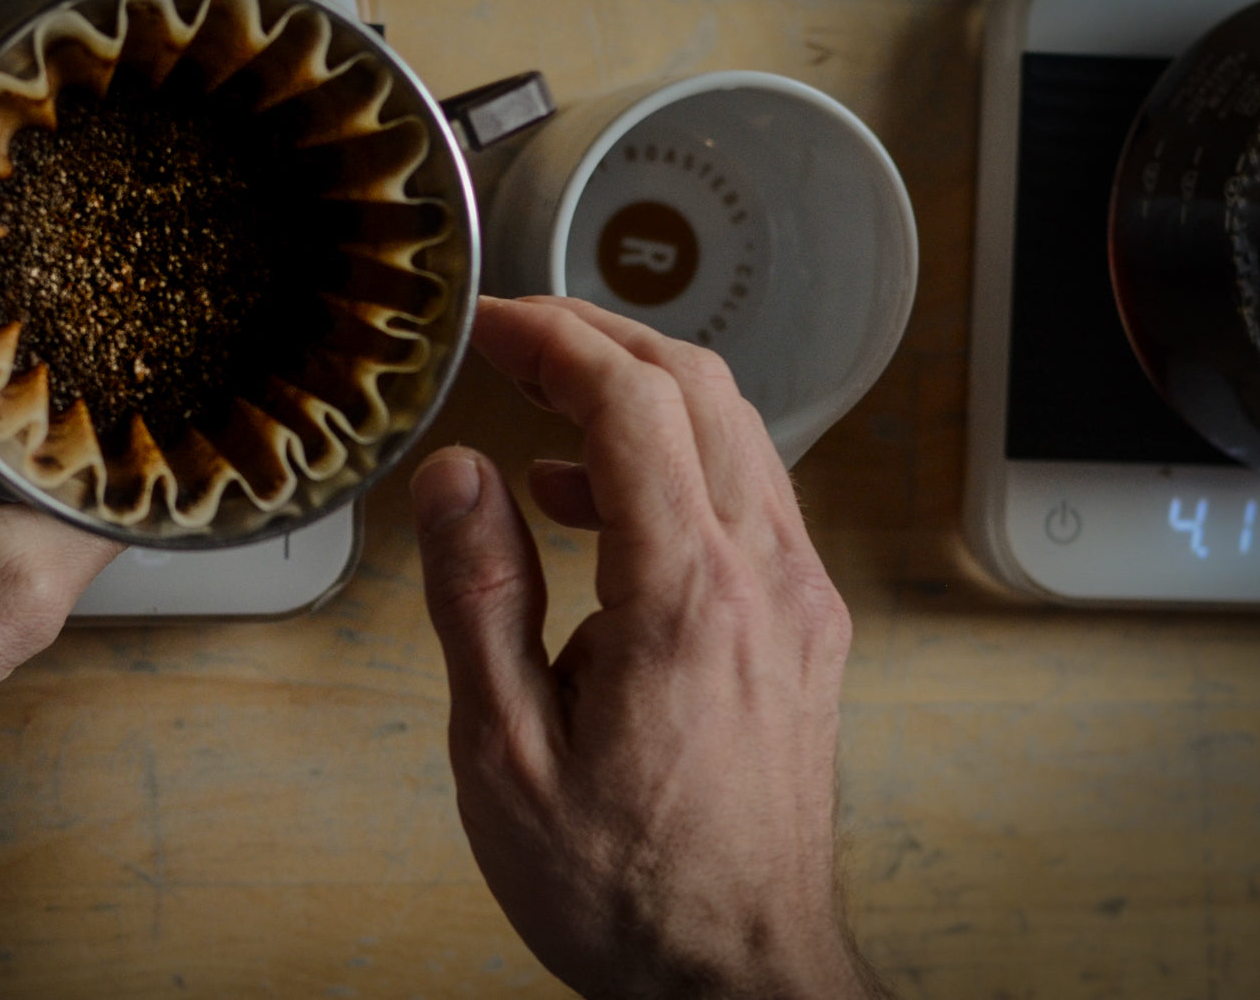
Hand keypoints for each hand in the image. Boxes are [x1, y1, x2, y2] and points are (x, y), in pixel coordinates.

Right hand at [410, 296, 882, 998]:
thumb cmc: (625, 887)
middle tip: (518, 336)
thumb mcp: (504, 753)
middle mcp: (765, 578)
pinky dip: (674, 462)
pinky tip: (599, 509)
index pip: (633, 402)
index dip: (554, 338)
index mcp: (687, 595)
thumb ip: (476, 597)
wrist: (737, 973)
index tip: (490, 324)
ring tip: (546, 416)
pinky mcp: (805, 627)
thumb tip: (455, 475)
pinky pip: (748, 496)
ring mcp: (799, 599)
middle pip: (701, 386)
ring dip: (642, 395)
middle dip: (601, 338)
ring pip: (736, 432)